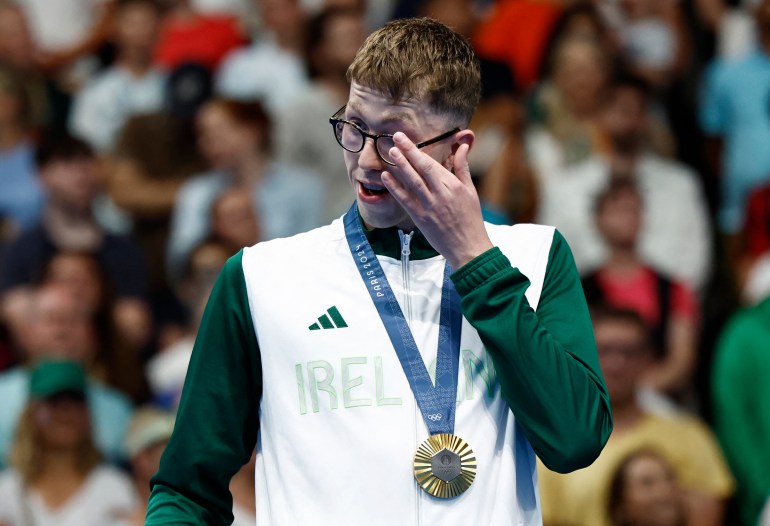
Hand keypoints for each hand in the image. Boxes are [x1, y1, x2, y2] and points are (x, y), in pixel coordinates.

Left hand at [382, 131, 493, 268]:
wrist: (468, 247)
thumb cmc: (471, 219)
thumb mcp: (470, 191)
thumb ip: (462, 167)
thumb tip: (462, 145)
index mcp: (453, 186)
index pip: (431, 164)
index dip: (417, 151)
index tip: (405, 139)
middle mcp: (441, 194)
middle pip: (421, 169)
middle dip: (407, 152)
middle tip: (395, 138)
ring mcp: (430, 207)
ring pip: (412, 182)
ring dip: (400, 166)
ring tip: (390, 152)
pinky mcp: (421, 219)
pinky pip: (405, 201)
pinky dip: (395, 188)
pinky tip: (386, 177)